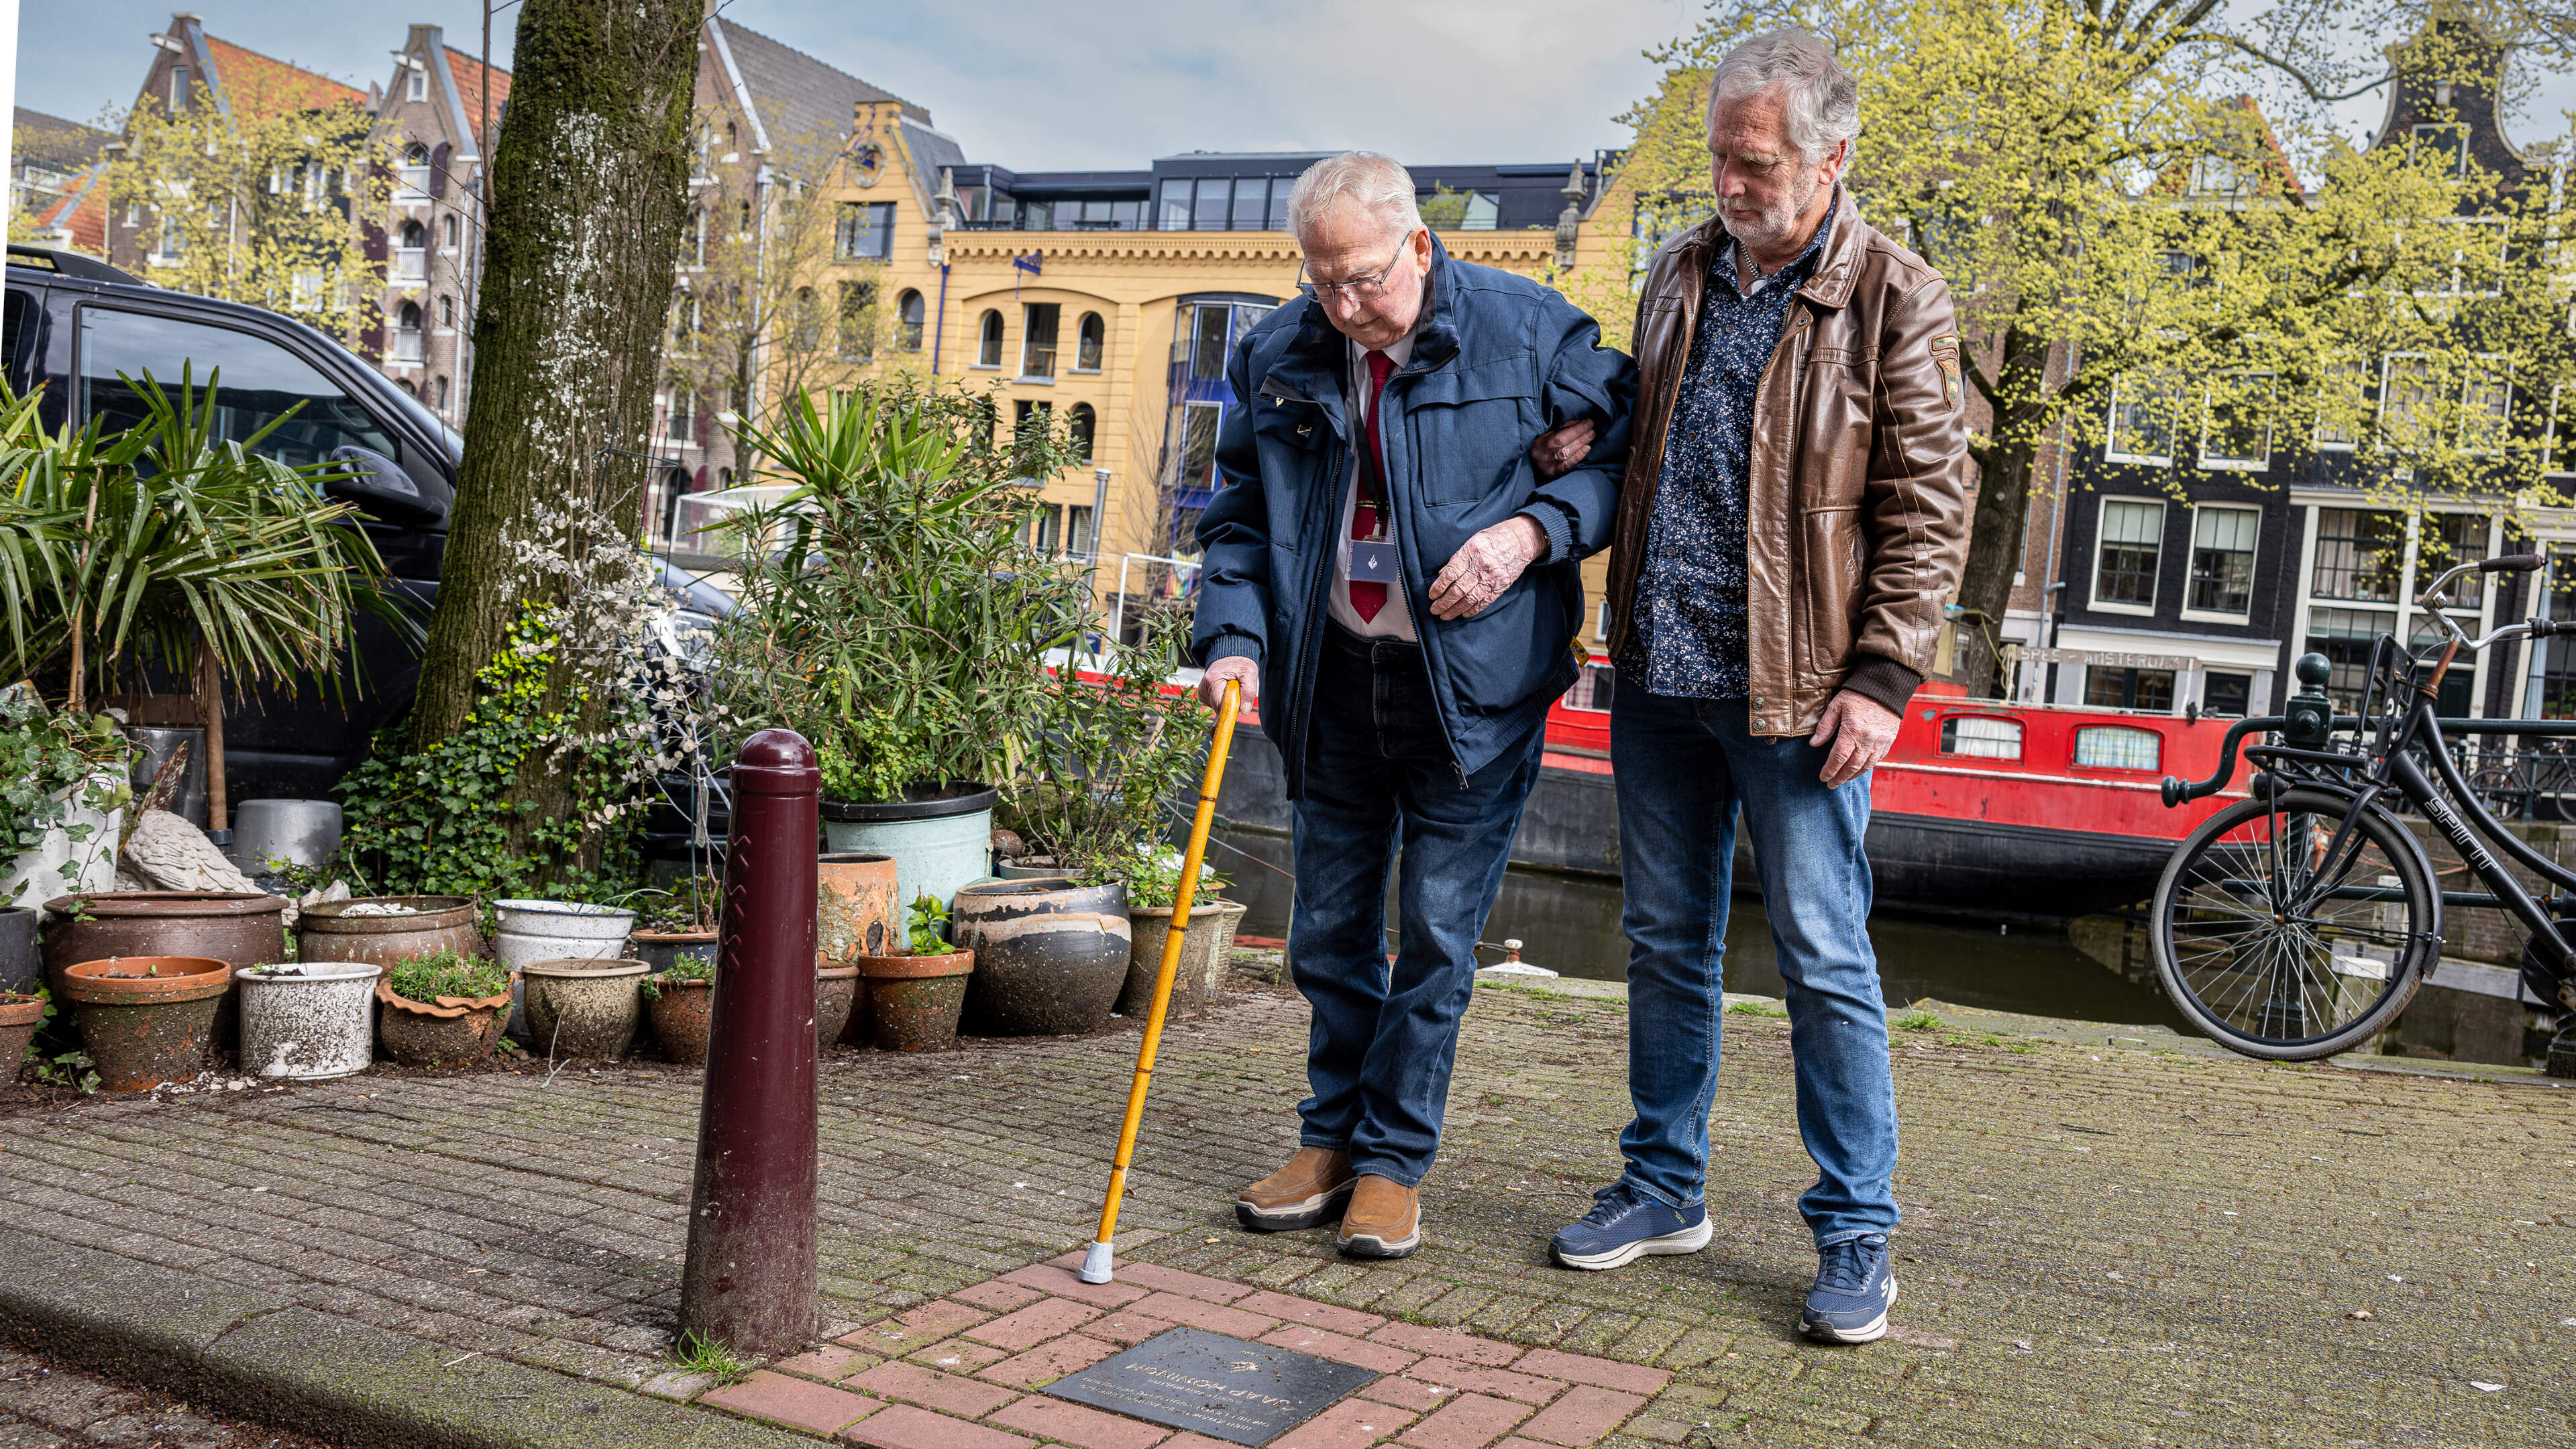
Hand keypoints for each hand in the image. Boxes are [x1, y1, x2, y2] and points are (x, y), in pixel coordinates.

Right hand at [1198, 654, 1258, 710]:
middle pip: (1218, 707)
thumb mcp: (1249, 673)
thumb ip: (1249, 692)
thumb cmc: (1239, 662)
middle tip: (1237, 689)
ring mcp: (1203, 690)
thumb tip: (1244, 710)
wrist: (1231, 655)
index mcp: (1212, 681)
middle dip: (1230, 703)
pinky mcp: (1204, 693)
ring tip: (1231, 687)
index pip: (1220, 706)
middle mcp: (1204, 686)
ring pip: (1216, 706)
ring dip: (1227, 700)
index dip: (1232, 707)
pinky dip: (1222, 699)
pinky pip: (1214, 703)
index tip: (1239, 701)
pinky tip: (1226, 689)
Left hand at [1428, 515, 1544, 620]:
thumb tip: (1442, 575)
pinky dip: (1473, 609)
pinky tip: (1463, 614)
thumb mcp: (1472, 542)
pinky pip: (1485, 601)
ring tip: (1445, 615)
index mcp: (1471, 552)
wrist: (1520, 540)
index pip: (1450, 573)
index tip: (1432, 595)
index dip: (1439, 586)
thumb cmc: (1493, 539)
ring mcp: (1492, 577)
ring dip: (1455, 609)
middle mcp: (1481, 566)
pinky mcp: (1501, 585)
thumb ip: (1457, 559)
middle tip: (1434, 610)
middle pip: (1458, 589)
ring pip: (1470, 598)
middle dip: (1444, 602)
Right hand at [1531, 418, 1596, 479]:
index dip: (1576, 430)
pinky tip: (1587, 449)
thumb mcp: (1547, 434)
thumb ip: (1561, 428)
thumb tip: (1579, 423)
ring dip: (1581, 444)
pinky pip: (1567, 465)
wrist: (1532, 461)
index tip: (1588, 423)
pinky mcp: (1553, 473)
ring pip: (1566, 455)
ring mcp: (1547, 466)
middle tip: (1591, 430)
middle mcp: (1542, 456)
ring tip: (1591, 436)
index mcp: (1539, 444)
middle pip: (1564, 446)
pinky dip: (1578, 457)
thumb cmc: (1542, 444)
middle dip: (1580, 436)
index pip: (1560, 437)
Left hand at [1809, 690, 1900, 788]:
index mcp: (1852, 731)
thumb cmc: (1857, 694)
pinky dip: (1868, 766)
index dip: (1830, 770)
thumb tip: (1814, 744)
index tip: (1823, 777)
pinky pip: (1878, 759)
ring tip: (1844, 779)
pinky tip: (1860, 769)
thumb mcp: (1836, 705)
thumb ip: (1825, 726)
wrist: (1885, 687)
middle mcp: (1868, 739)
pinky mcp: (1889, 740)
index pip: (1838, 757)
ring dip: (1854, 775)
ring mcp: (1881, 741)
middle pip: (1853, 766)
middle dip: (1841, 778)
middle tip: (1831, 785)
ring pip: (1866, 765)